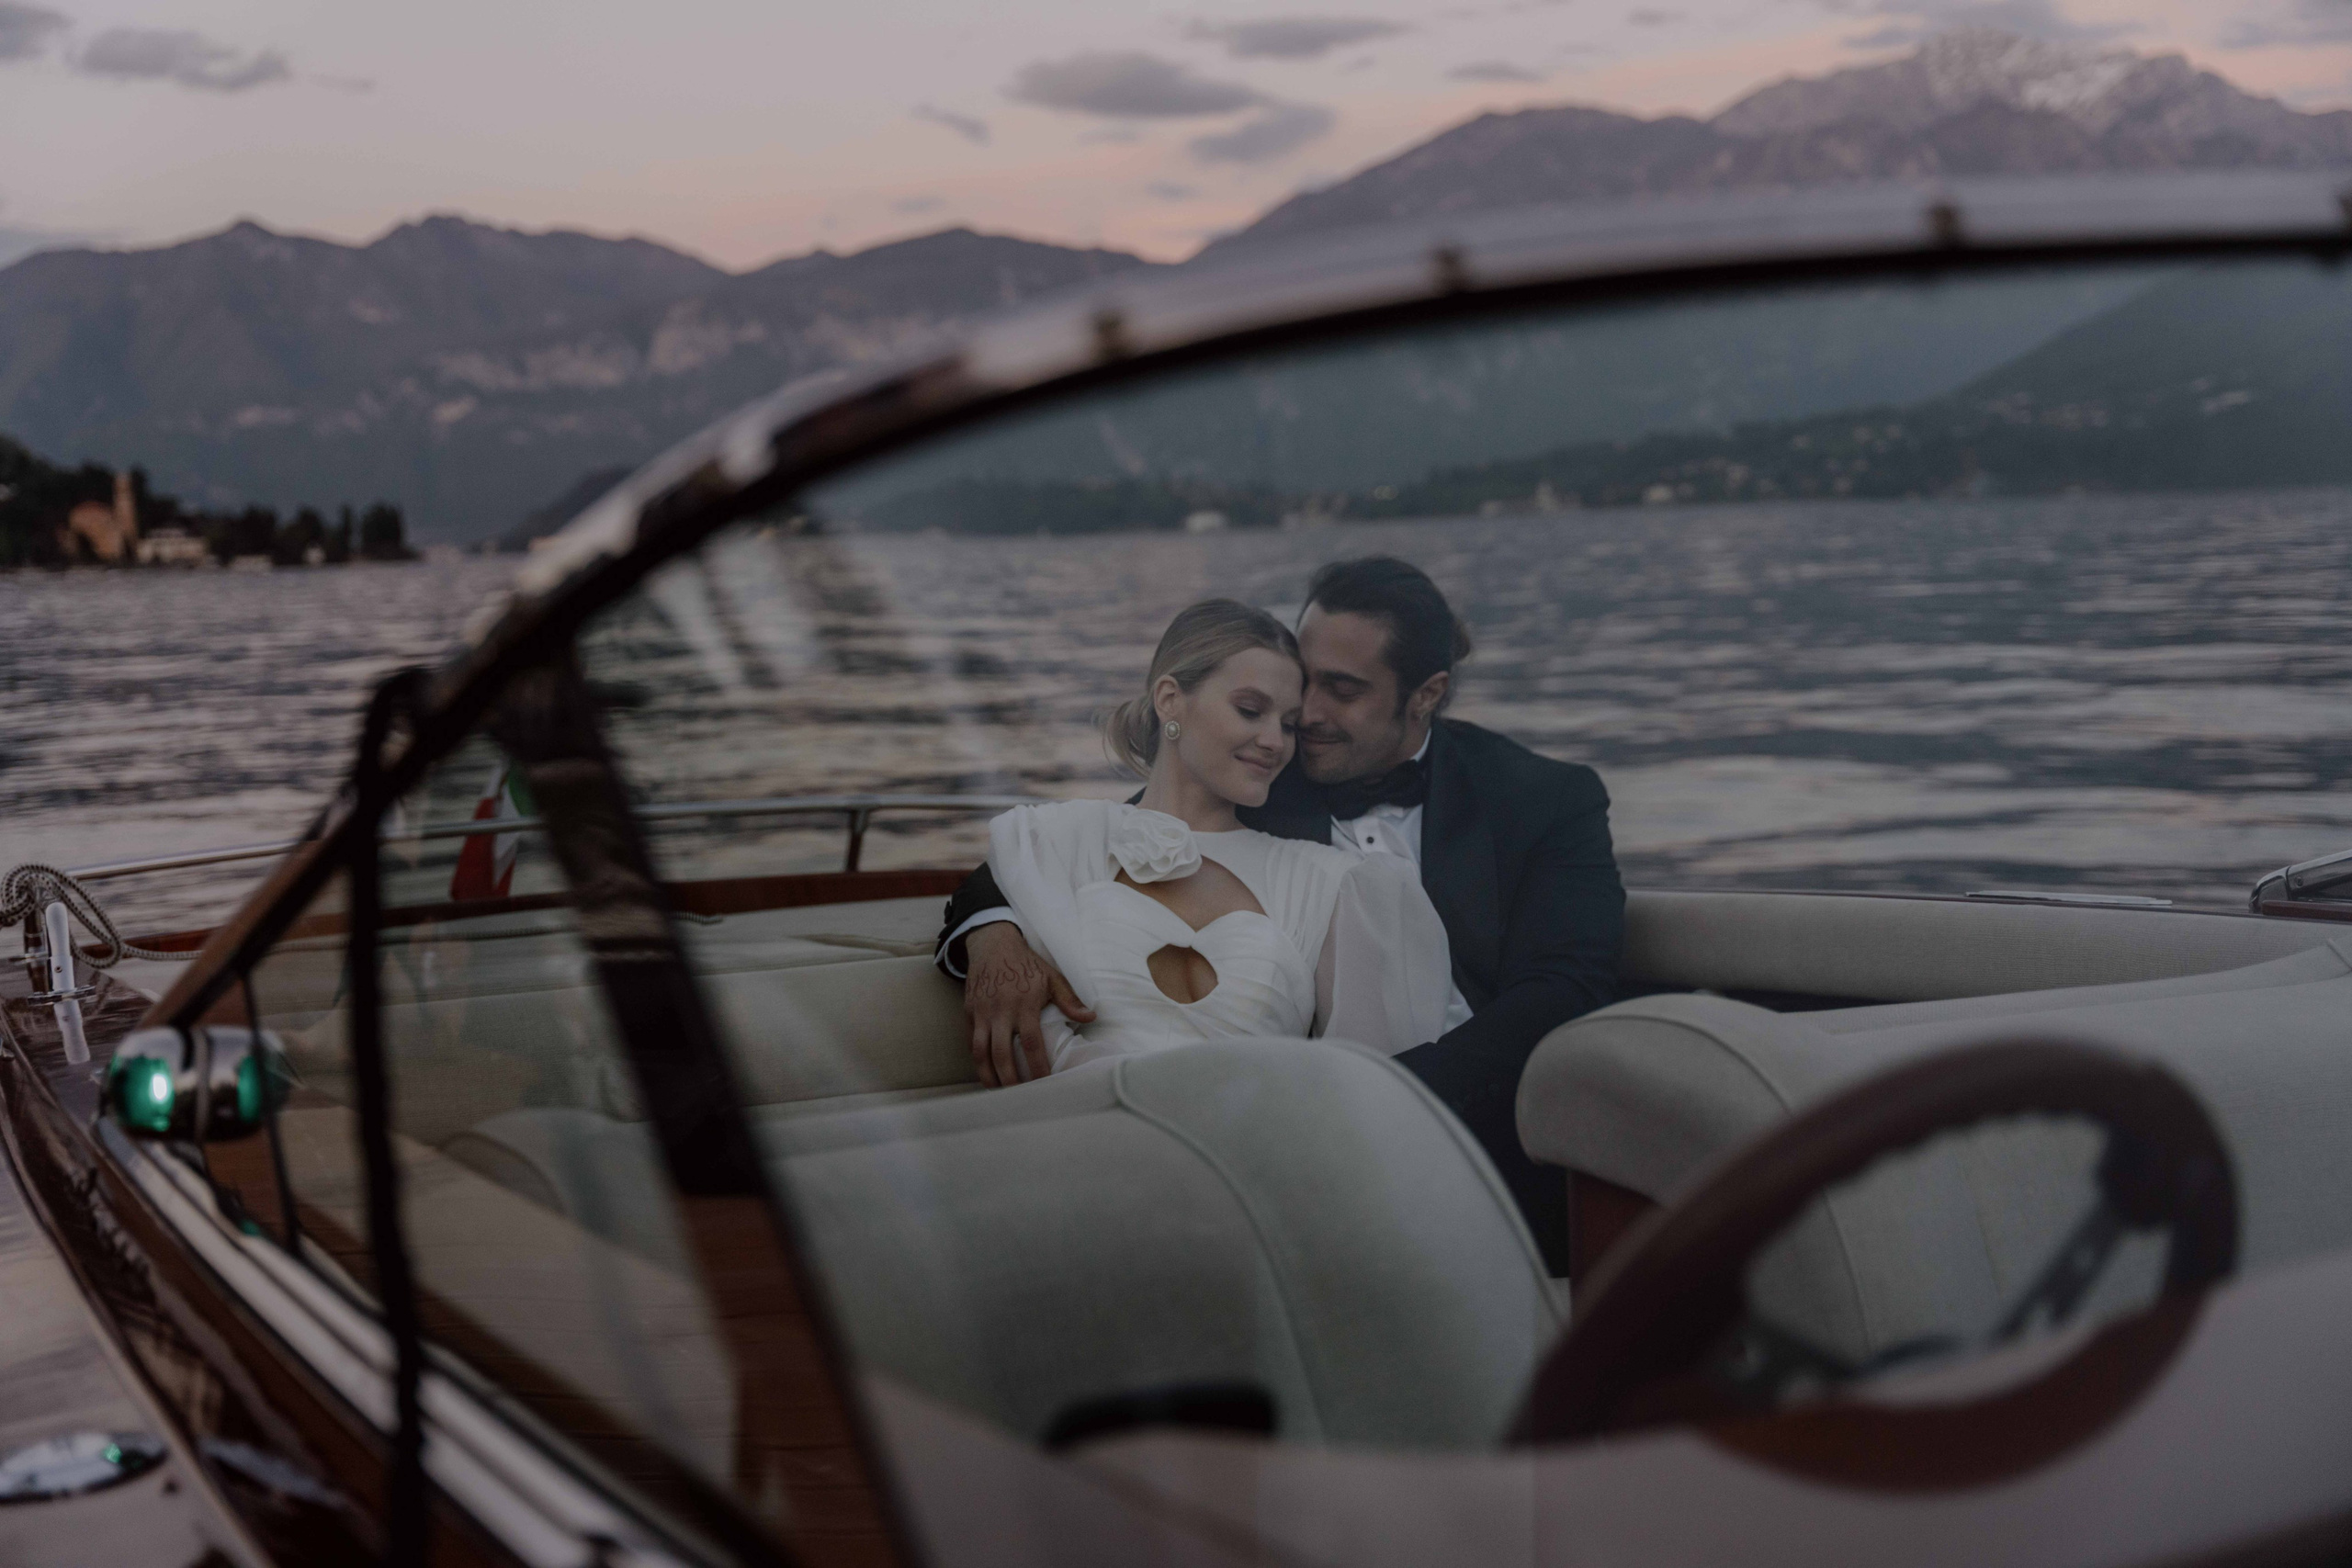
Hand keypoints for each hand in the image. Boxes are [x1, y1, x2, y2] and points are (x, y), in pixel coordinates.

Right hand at [964, 922, 1094, 1087]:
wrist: (992, 944)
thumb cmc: (1027, 964)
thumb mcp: (1052, 977)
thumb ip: (1069, 1000)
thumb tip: (1090, 1018)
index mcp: (1024, 1004)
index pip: (1031, 1043)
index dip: (1037, 1066)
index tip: (1045, 1084)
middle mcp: (1000, 1010)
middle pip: (1002, 1054)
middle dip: (1010, 1079)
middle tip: (1018, 1096)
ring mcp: (981, 1012)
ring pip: (980, 1051)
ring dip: (988, 1075)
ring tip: (998, 1090)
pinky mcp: (969, 1012)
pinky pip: (970, 1041)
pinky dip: (977, 1059)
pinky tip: (986, 1071)